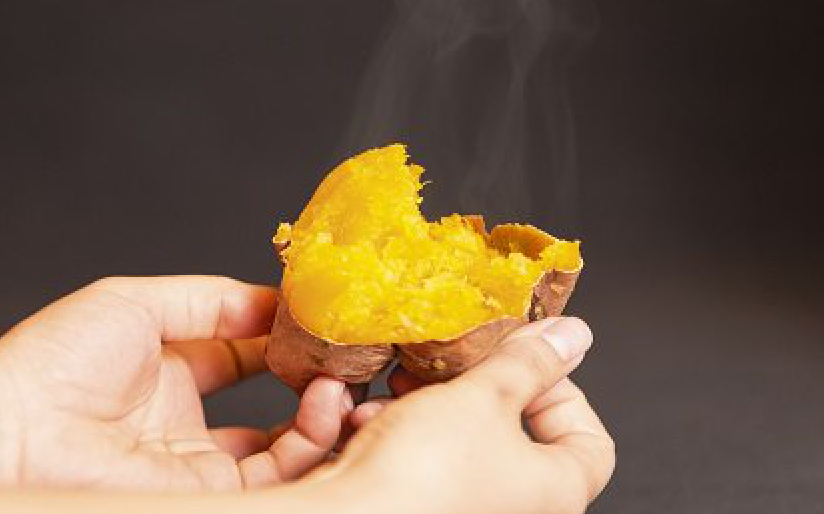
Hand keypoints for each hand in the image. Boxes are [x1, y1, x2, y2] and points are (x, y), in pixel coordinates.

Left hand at [0, 276, 352, 489]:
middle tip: (341, 355)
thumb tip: (275, 300)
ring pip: (289, 444)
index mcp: (170, 371)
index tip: (317, 318)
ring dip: (323, 410)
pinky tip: (324, 402)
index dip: (283, 337)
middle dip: (313, 379)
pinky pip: (280, 472)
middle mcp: (190, 420)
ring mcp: (201, 460)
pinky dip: (313, 439)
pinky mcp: (210, 490)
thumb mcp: (138, 303)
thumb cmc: (56, 362)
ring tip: (337, 380)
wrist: (18, 429)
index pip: (246, 354)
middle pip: (274, 405)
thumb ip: (211, 299)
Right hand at [307, 318, 614, 513]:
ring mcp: (468, 510)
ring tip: (398, 390)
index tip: (525, 361)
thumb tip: (573, 337)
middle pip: (516, 434)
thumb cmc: (424, 474)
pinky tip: (367, 420)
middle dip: (475, 388)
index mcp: (555, 492)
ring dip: (427, 406)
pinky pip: (423, 462)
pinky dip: (399, 434)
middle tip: (452, 363)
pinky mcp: (423, 507)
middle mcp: (516, 510)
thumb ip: (531, 361)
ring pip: (461, 442)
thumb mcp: (484, 395)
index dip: (562, 391)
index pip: (590, 440)